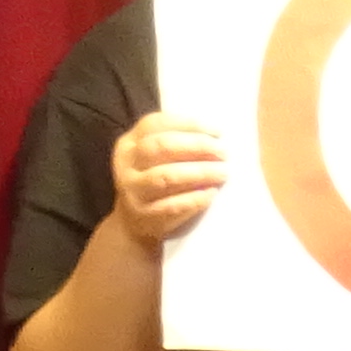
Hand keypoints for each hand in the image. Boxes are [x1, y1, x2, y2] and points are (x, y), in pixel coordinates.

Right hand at [112, 114, 224, 247]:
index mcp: (129, 143)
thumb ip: (173, 145)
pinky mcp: (146, 215)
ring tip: (223, 173)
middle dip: (196, 147)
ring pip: (166, 176)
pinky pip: (172, 205)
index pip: (155, 124)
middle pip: (161, 147)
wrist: (133, 225)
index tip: (217, 132)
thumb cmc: (153, 185)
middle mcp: (127, 164)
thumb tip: (214, 137)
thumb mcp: (152, 160)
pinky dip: (194, 199)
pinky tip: (211, 194)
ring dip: (199, 172)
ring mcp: (134, 190)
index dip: (188, 125)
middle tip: (223, 153)